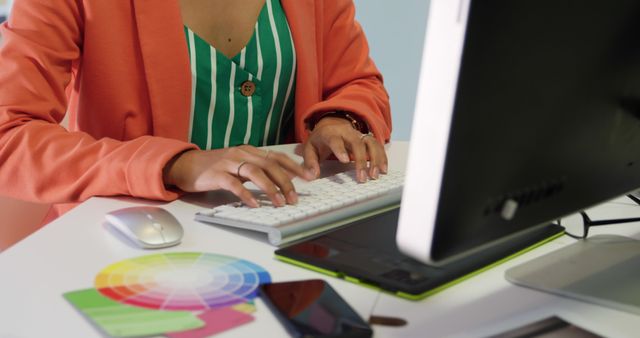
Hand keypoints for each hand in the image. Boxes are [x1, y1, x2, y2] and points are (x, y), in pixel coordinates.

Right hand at [163, 145, 314, 207]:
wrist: (184, 165)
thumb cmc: (214, 168)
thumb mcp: (239, 165)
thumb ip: (257, 170)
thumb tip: (281, 181)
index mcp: (249, 151)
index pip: (277, 156)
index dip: (295, 166)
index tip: (310, 177)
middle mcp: (241, 153)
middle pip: (270, 165)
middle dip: (286, 182)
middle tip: (295, 198)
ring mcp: (228, 163)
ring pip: (255, 172)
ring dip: (270, 188)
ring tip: (279, 203)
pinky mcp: (215, 175)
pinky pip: (233, 184)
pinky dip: (246, 195)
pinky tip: (254, 204)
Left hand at [302, 117, 387, 181]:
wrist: (330, 125)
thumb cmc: (320, 140)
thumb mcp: (309, 149)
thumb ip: (310, 163)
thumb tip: (312, 176)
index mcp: (330, 133)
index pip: (335, 140)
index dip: (340, 149)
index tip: (345, 160)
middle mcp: (346, 132)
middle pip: (357, 143)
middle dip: (361, 160)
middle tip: (362, 177)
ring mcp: (358, 135)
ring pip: (370, 143)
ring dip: (375, 159)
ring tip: (375, 175)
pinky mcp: (366, 139)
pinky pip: (377, 145)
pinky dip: (382, 157)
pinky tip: (383, 169)